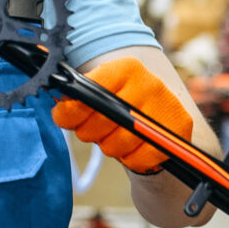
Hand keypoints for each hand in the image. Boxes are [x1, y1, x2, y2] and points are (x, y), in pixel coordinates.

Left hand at [52, 57, 191, 174]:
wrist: (162, 117)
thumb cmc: (122, 103)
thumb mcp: (101, 88)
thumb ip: (74, 90)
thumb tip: (49, 85)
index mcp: (126, 68)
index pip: (89, 91)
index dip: (71, 110)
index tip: (64, 118)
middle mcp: (149, 83)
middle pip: (102, 120)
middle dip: (88, 132)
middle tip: (91, 131)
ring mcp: (166, 107)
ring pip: (118, 143)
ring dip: (108, 147)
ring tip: (113, 138)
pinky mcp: (179, 130)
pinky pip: (140, 158)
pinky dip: (130, 159)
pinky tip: (131, 148)